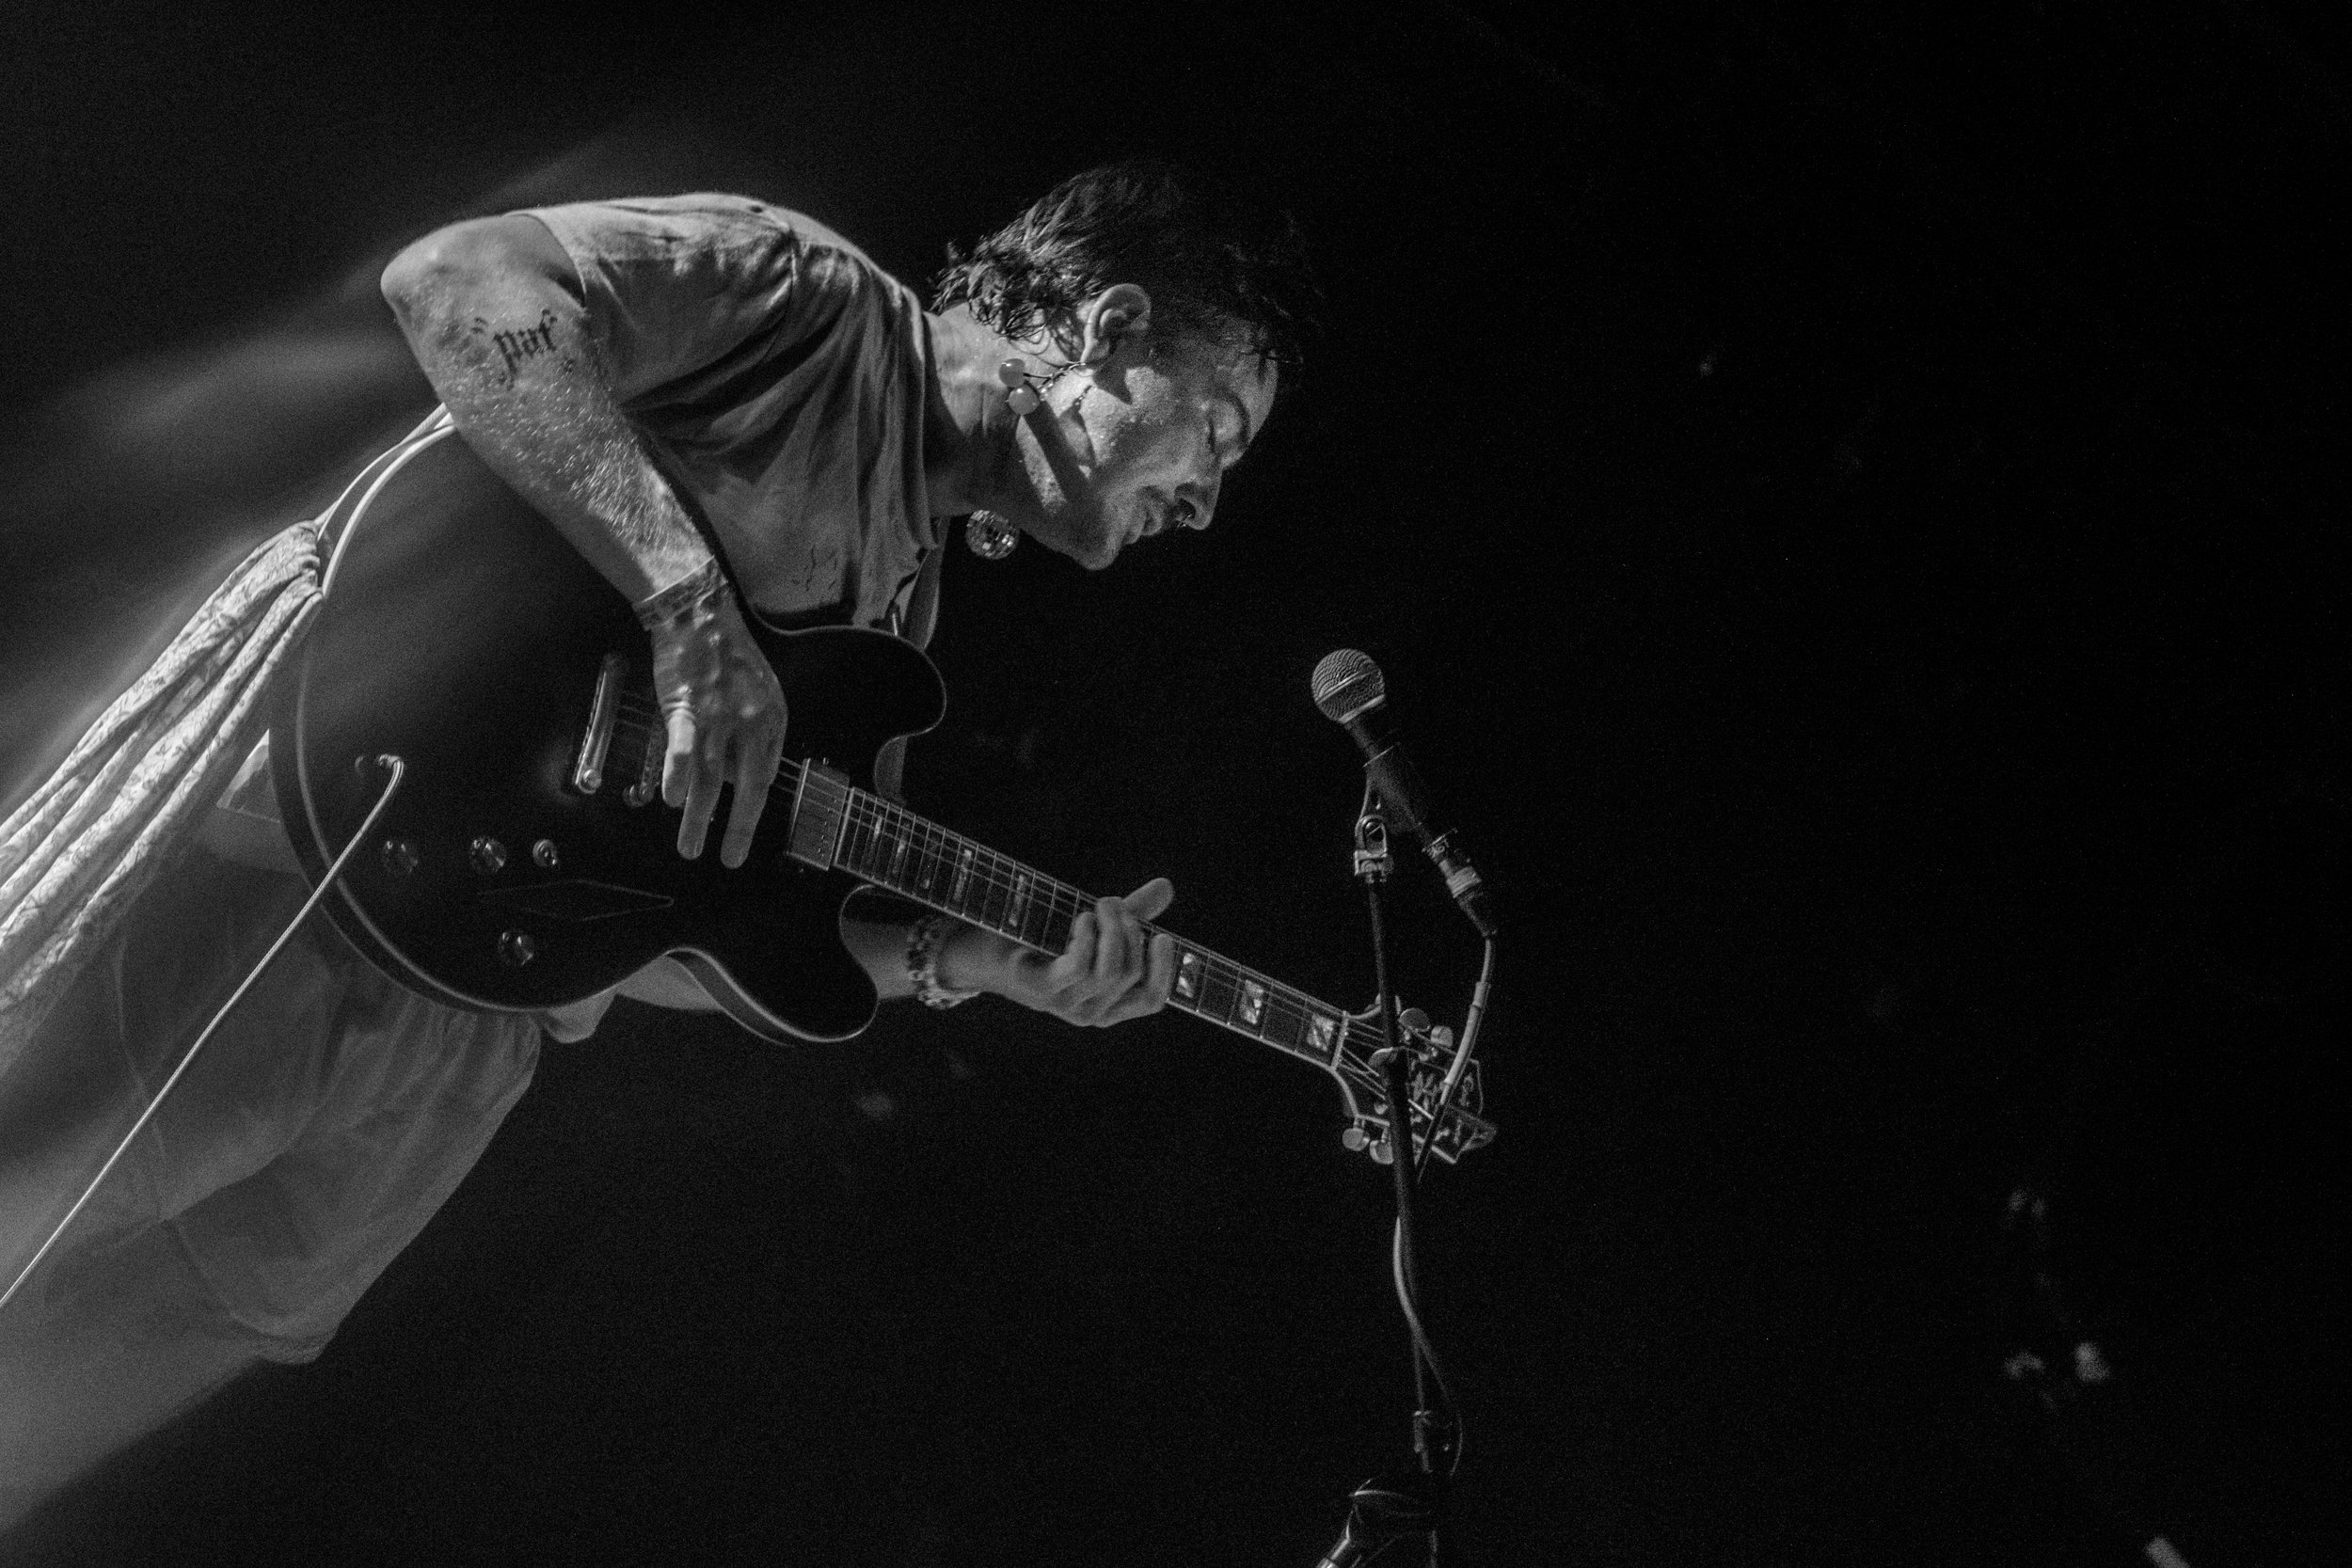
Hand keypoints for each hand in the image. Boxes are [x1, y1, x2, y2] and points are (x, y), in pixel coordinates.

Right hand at [647, 577, 787, 866]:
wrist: (699, 615)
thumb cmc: (726, 654)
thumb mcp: (759, 692)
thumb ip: (754, 733)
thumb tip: (741, 773)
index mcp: (774, 721)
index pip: (767, 775)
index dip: (752, 805)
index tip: (740, 829)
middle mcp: (754, 724)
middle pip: (749, 790)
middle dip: (738, 830)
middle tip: (729, 859)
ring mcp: (721, 718)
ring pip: (712, 781)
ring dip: (699, 820)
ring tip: (691, 848)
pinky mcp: (688, 708)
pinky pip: (683, 750)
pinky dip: (678, 777)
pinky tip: (672, 801)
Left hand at [947, 878, 1176, 1026]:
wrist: (981, 952)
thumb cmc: (1039, 940)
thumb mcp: (1092, 927)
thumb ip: (1130, 912)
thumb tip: (1167, 887)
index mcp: (1107, 1004)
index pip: (1151, 1000)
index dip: (1165, 971)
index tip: (1164, 936)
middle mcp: (1090, 1012)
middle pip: (1132, 974)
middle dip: (1131, 930)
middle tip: (1113, 903)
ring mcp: (1065, 1005)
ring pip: (1111, 971)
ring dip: (1111, 929)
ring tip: (1099, 905)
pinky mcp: (1042, 989)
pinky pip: (1080, 967)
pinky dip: (1086, 937)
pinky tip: (1080, 918)